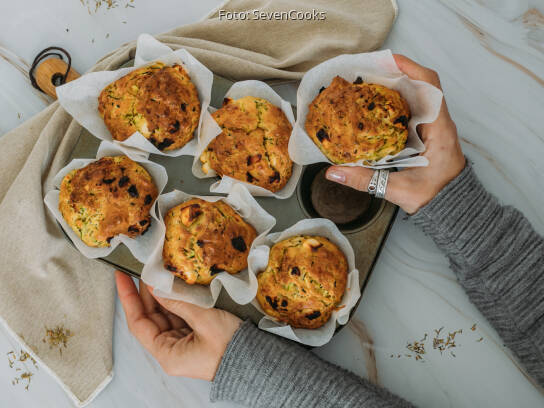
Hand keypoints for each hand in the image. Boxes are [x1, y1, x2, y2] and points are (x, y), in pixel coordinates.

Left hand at [115, 271, 241, 380]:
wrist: (256, 361)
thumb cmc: (231, 346)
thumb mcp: (204, 320)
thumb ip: (179, 302)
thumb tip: (158, 286)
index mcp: (167, 354)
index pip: (138, 323)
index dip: (128, 298)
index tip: (121, 278)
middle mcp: (171, 352)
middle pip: (150, 319)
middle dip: (146, 294)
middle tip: (144, 270)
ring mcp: (182, 345)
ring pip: (164, 316)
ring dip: (161, 296)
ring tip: (159, 275)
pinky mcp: (194, 339)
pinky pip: (178, 318)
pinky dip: (175, 302)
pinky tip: (174, 287)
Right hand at [325, 54, 465, 213]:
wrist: (452, 208)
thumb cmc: (434, 198)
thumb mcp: (399, 190)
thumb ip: (365, 181)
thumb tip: (334, 172)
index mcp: (439, 129)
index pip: (430, 86)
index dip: (410, 68)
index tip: (387, 60)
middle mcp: (438, 122)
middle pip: (419, 85)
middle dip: (394, 75)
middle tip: (366, 73)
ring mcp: (433, 127)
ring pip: (415, 97)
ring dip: (393, 88)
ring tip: (366, 85)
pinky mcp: (426, 134)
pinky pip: (411, 110)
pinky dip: (393, 104)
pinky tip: (374, 108)